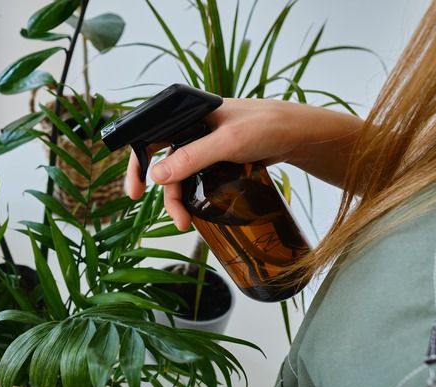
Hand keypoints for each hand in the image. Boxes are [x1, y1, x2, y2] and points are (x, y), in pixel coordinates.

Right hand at [127, 98, 362, 229]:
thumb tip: (157, 176)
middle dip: (166, 193)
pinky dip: (194, 194)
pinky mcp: (218, 157)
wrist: (299, 134)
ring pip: (181, 175)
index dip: (137, 164)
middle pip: (164, 163)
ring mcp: (205, 144)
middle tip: (175, 217)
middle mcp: (192, 128)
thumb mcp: (226, 142)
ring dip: (181, 199)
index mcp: (186, 115)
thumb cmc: (266, 126)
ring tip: (188, 222)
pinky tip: (198, 209)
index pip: (149, 137)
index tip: (136, 192)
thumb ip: (191, 157)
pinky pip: (197, 177)